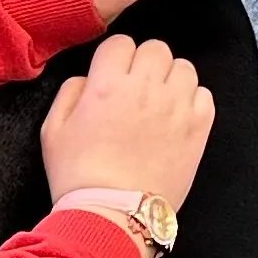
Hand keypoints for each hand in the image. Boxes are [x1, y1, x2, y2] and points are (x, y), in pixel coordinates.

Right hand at [40, 33, 211, 209]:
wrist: (112, 215)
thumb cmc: (77, 176)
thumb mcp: (52, 130)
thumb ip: (70, 92)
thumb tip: (88, 78)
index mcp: (107, 85)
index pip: (121, 43)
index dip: (115, 58)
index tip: (113, 76)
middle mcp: (145, 89)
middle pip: (156, 49)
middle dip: (145, 64)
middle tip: (137, 89)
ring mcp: (176, 107)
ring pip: (184, 68)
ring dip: (171, 80)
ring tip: (159, 103)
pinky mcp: (198, 128)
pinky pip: (205, 95)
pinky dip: (193, 101)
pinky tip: (177, 119)